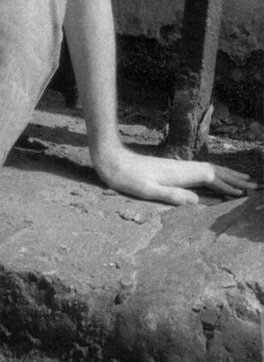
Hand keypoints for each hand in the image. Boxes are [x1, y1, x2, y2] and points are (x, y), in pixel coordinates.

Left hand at [94, 143, 261, 205]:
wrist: (111, 160)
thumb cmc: (125, 178)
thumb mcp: (145, 190)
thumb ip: (170, 195)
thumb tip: (197, 201)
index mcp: (179, 174)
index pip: (211, 178)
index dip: (228, 185)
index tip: (244, 193)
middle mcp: (181, 168)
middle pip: (214, 171)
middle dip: (234, 178)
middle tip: (254, 186)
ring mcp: (177, 167)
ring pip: (208, 169)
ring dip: (226, 175)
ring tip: (242, 181)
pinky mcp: (171, 169)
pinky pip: (199, 171)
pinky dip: (213, 174)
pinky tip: (213, 179)